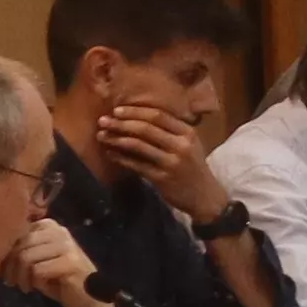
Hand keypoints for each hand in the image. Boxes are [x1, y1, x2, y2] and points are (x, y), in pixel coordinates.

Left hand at [6, 214, 113, 306]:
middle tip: (12, 283)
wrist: (87, 298)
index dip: (7, 254)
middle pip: (19, 245)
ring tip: (25, 287)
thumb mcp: (37, 261)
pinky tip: (39, 288)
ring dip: (21, 277)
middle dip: (11, 267)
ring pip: (26, 258)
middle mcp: (58, 231)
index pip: (16, 234)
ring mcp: (66, 245)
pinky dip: (35, 283)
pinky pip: (38, 271)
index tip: (7, 271)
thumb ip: (22, 251)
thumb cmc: (57, 279)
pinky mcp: (70, 262)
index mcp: (49, 226)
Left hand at [94, 91, 218, 211]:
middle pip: (146, 128)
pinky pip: (136, 165)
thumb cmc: (193, 167)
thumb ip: (170, 131)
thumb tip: (137, 118)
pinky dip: (121, 158)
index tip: (116, 110)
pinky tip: (110, 154)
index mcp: (187, 132)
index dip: (135, 111)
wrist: (205, 196)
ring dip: (117, 139)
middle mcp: (181, 145)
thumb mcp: (189, 144)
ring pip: (138, 145)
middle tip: (103, 121)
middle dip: (121, 123)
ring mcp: (171, 162)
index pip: (158, 115)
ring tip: (101, 136)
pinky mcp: (162, 178)